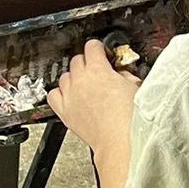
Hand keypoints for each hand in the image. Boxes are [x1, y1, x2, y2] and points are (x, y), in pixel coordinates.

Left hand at [49, 39, 138, 163]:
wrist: (119, 140)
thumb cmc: (129, 118)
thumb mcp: (135, 86)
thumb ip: (124, 75)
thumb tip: (121, 73)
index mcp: (98, 69)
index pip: (92, 46)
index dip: (99, 48)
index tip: (103, 53)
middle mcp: (80, 80)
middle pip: (77, 60)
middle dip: (87, 62)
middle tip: (97, 70)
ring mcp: (70, 95)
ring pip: (64, 76)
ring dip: (74, 77)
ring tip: (84, 84)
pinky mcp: (64, 111)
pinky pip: (53, 95)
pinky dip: (59, 93)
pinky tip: (69, 96)